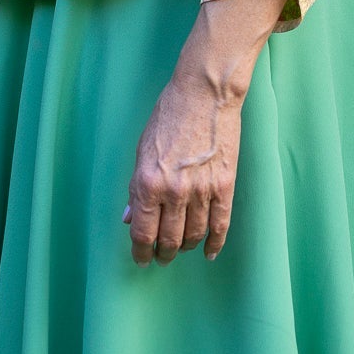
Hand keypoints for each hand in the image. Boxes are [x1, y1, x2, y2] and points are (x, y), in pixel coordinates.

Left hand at [124, 68, 242, 265]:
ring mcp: (201, 191)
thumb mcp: (142, 149)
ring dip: (185, 247)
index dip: (140, 252)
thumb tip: (129, 218)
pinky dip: (214, 244)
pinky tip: (208, 252)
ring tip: (180, 249)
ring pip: (193, 236)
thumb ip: (136, 187)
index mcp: (147, 182)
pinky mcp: (224, 187)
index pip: (142, 232)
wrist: (204, 94)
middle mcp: (173, 191)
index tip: (141, 259)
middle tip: (161, 257)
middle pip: (168, 239)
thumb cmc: (168, 115)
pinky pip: (219, 226)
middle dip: (162, 253)